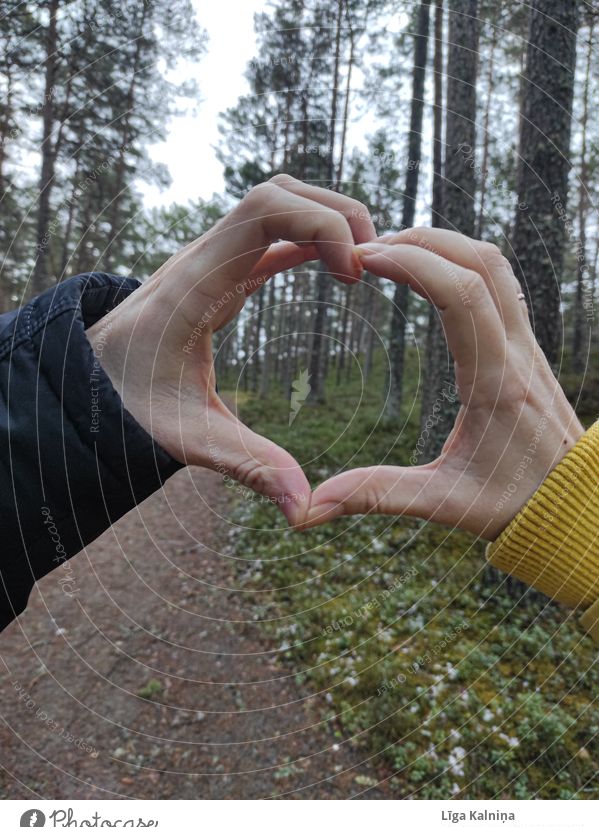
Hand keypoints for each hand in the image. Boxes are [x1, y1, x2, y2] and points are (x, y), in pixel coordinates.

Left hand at [86, 175, 374, 524]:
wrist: (87, 380)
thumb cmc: (128, 404)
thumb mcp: (188, 438)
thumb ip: (248, 466)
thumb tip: (304, 509)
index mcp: (196, 284)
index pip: (263, 210)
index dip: (320, 223)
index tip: (353, 273)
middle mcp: (203, 258)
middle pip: (276, 192)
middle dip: (334, 213)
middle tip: (367, 270)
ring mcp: (210, 259)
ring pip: (275, 203)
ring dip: (323, 221)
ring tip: (356, 270)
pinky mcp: (219, 271)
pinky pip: (270, 234)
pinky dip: (308, 239)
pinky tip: (336, 267)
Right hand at [302, 227, 583, 539]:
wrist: (574, 501)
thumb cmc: (513, 503)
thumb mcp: (443, 503)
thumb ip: (378, 495)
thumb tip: (313, 507)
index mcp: (496, 382)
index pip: (460, 294)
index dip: (410, 263)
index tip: (363, 259)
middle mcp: (517, 351)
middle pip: (478, 260)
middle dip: (420, 242)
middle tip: (366, 250)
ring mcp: (526, 342)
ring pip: (494, 263)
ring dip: (443, 245)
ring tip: (392, 252)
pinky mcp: (526, 344)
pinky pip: (499, 281)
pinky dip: (461, 261)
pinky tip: (429, 275)